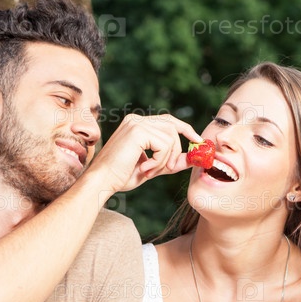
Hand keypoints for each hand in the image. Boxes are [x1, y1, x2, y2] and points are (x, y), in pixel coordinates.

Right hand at [86, 113, 201, 193]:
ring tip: (150, 171)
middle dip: (177, 149)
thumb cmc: (121, 176)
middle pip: (173, 126)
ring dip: (165, 160)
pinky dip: (159, 161)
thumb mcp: (153, 167)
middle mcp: (136, 119)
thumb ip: (170, 160)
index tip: (198, 141)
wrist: (102, 182)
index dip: (186, 129)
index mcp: (137, 124)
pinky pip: (164, 145)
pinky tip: (145, 169)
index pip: (168, 120)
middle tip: (169, 168)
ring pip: (170, 138)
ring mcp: (136, 123)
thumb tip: (193, 158)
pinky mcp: (137, 131)